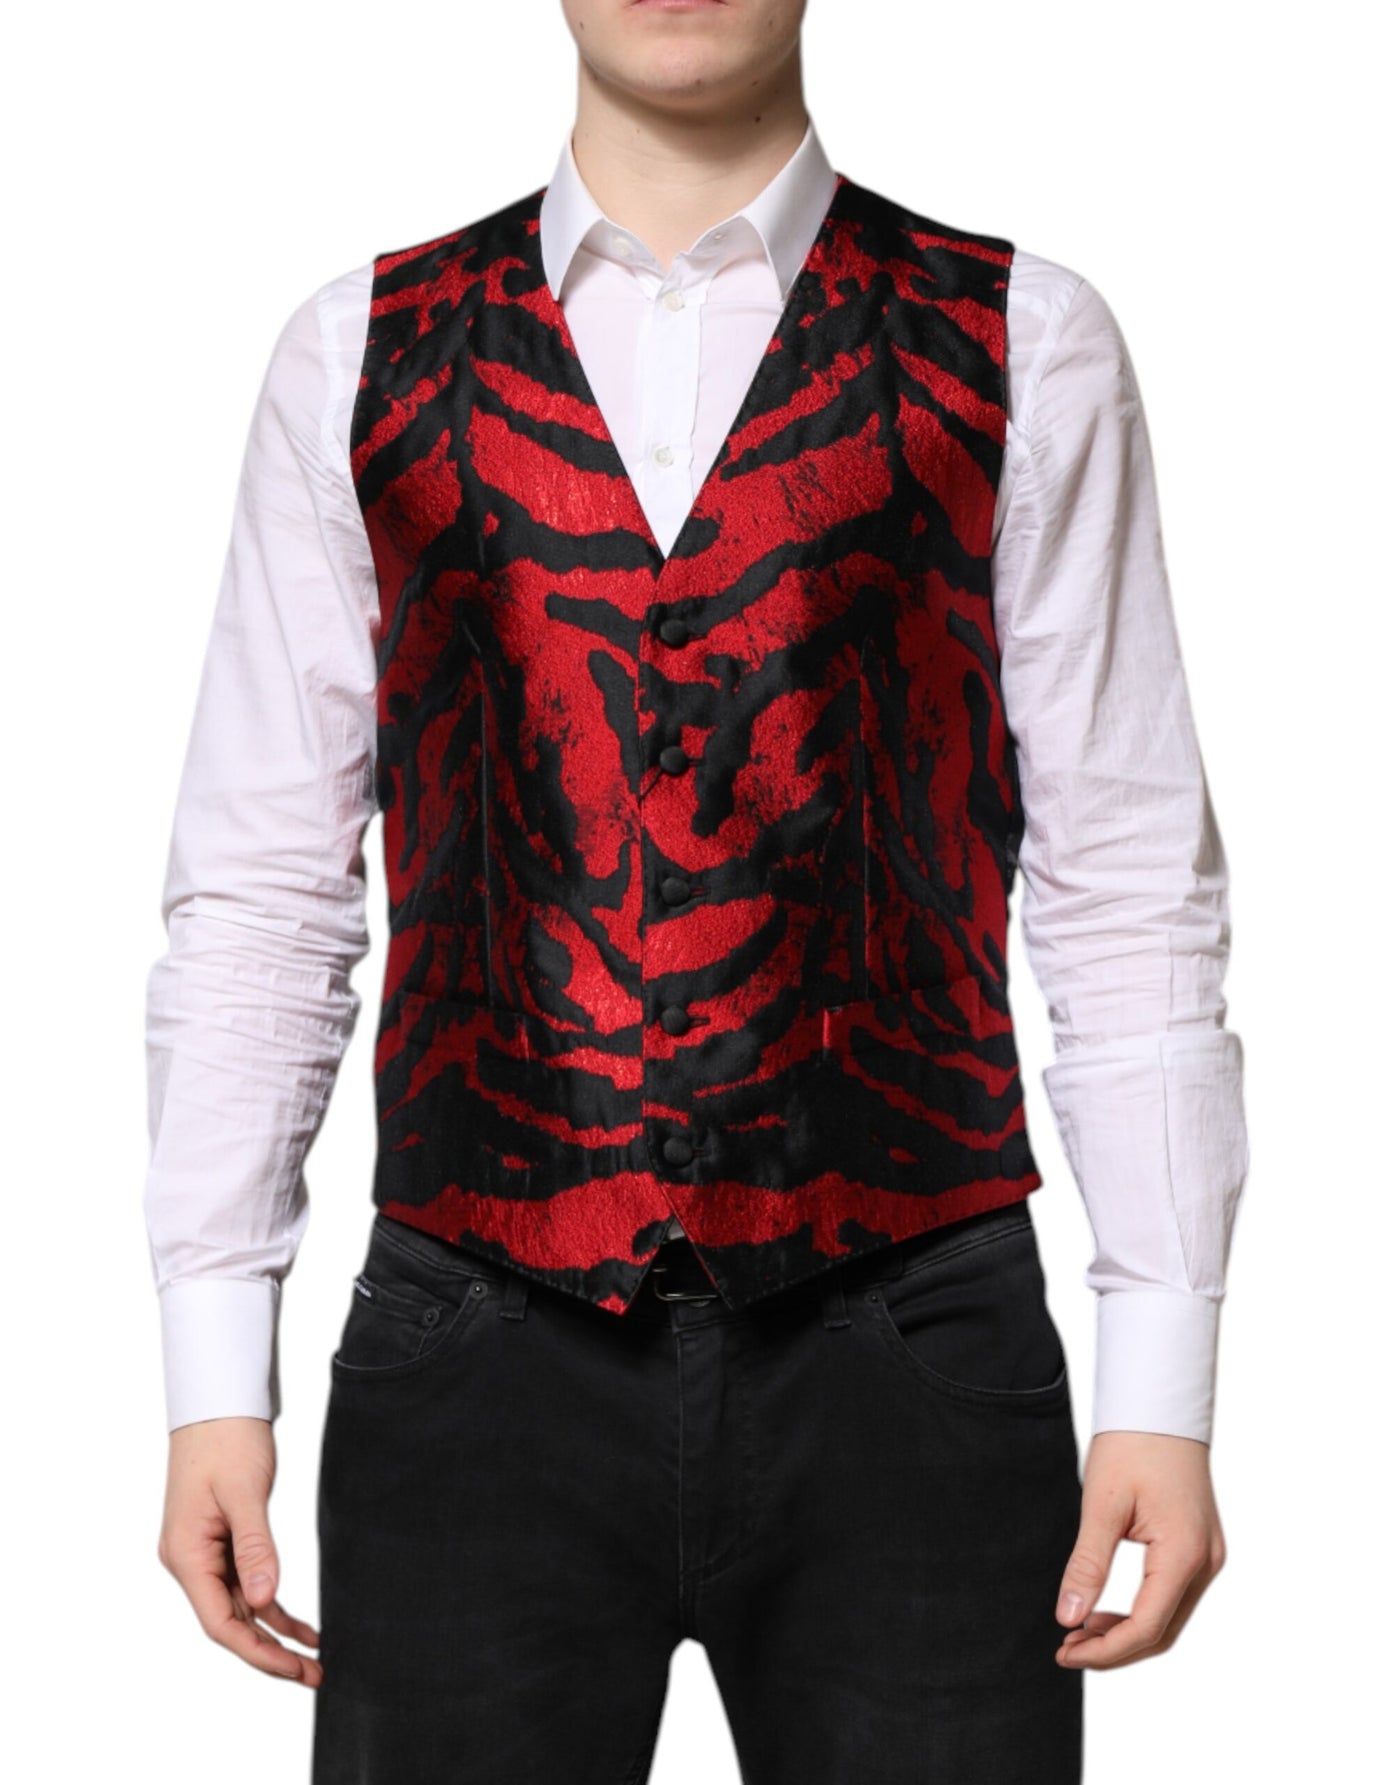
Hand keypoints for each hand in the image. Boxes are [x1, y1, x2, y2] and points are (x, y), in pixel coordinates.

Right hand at [157, 1416, 321, 1687]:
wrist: (218, 1400)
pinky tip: (301, 1624)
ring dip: (276, 1632)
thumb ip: (255, 1547)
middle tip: (316, 1674)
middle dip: (271, 1652)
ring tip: (316, 1657)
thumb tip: (266, 1600)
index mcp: (185, 1555)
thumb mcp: (244, 1492)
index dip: (257, 1651)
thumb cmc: (226, 1438)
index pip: (220, 1622)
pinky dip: (273, 1604)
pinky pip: (247, 1584)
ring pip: (241, 1606)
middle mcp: (190, 1560)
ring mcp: (205, 1552)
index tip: (294, 1668)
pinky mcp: (222, 1540)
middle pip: (231, 1622)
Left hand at [1054, 1429, 1225, 1668]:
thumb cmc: (1131, 1444)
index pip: (1147, 1627)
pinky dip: (1140, 1609)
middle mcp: (1207, 1562)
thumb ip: (1087, 1565)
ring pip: (1169, 1617)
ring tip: (1079, 1630)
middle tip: (1066, 1649)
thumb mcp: (1101, 1504)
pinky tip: (1104, 1608)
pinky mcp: (1200, 1546)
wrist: (1160, 1404)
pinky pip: (1172, 1595)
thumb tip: (1067, 1618)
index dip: (1105, 1650)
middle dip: (1114, 1648)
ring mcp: (1208, 1555)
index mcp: (1185, 1554)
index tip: (1064, 1652)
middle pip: (1162, 1631)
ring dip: (1126, 1631)